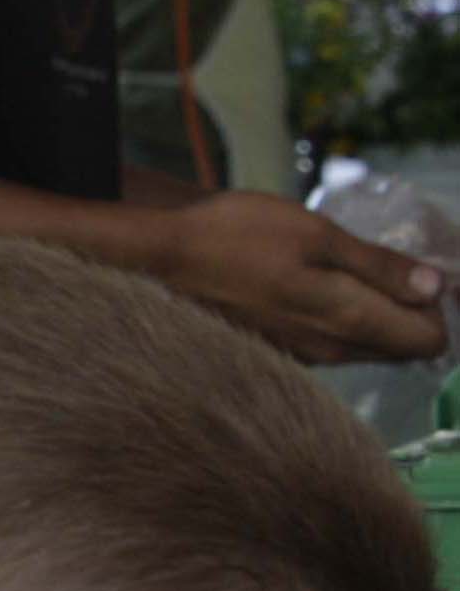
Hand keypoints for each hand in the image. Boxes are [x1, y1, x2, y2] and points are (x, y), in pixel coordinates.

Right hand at [150, 193, 450, 364]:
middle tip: (375, 263)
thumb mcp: (318, 235)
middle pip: (398, 346)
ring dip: (366, 311)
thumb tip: (438, 287)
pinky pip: (326, 342)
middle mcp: (331, 351)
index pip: (428, 340)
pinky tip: (302, 283)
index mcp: (349, 321)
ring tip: (335, 268)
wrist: (158, 260)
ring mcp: (300, 356)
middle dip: (405, 308)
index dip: (433, 304)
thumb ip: (381, 267)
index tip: (411, 270)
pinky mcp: (274, 350)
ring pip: (361, 344)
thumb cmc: (238, 237)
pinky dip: (331, 316)